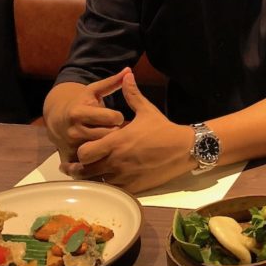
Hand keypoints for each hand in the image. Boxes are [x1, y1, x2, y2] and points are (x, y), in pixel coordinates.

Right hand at [44, 68, 129, 162]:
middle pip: (108, 135)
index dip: (117, 117)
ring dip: (109, 146)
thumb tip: (128, 70)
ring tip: (111, 140)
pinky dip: (99, 160)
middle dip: (115, 133)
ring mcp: (71, 146)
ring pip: (101, 150)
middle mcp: (74, 130)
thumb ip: (112, 82)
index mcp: (79, 112)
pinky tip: (104, 154)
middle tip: (117, 130)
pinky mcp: (69, 158)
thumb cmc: (81, 103)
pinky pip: (89, 163)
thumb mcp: (93, 91)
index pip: (111, 118)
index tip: (117, 117)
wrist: (57, 119)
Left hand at [67, 72, 194, 192]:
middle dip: (82, 167)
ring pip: (97, 182)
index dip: (81, 150)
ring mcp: (124, 176)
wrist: (184, 148)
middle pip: (84, 171)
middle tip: (83, 163)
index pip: (84, 152)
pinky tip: (112, 179)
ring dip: (95, 177)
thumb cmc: (163, 129)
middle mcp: (116, 161)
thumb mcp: (147, 110)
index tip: (86, 147)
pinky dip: (109, 186)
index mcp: (116, 141)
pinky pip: (112, 190)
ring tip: (96, 171)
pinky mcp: (133, 186)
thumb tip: (127, 75)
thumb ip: (132, 95)